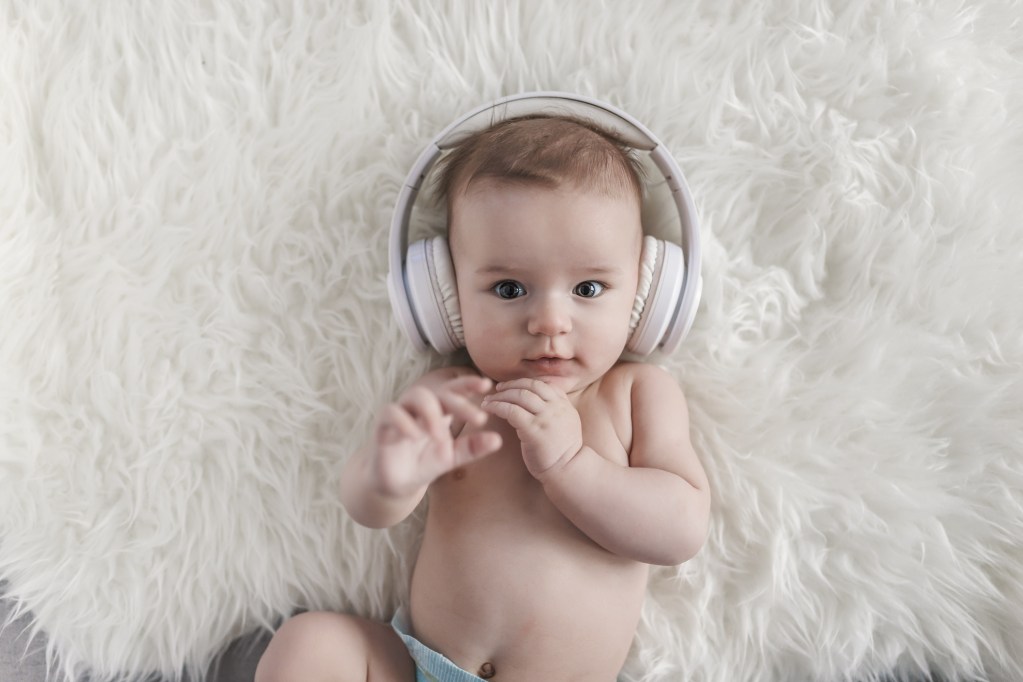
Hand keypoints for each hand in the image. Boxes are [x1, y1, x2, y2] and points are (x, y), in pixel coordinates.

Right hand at [371, 375, 501, 496]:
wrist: (396, 484)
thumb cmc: (424, 463)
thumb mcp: (452, 457)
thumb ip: (472, 448)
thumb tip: (498, 440)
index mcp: (438, 411)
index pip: (453, 390)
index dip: (468, 384)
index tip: (486, 385)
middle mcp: (420, 408)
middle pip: (439, 392)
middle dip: (460, 403)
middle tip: (479, 420)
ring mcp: (401, 414)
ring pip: (415, 396)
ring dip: (432, 413)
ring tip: (442, 435)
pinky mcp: (382, 425)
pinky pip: (391, 412)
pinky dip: (404, 422)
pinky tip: (416, 436)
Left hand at [481, 378, 582, 479]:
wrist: (568, 471)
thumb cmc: (562, 451)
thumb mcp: (566, 423)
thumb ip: (555, 409)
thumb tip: (536, 399)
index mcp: (564, 405)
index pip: (542, 384)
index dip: (524, 382)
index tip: (510, 386)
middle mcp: (556, 408)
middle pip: (530, 386)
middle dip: (511, 385)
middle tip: (497, 389)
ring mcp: (546, 418)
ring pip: (520, 396)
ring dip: (501, 395)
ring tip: (487, 400)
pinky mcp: (534, 431)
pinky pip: (512, 411)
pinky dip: (497, 406)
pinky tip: (489, 408)